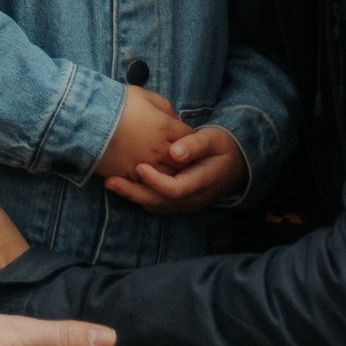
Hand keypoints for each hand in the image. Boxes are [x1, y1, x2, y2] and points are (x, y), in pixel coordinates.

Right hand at [95, 83, 182, 182]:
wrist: (86, 119)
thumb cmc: (115, 103)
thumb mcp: (145, 96)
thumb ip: (165, 108)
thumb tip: (175, 120)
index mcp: (165, 127)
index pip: (190, 137)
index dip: (190, 138)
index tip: (184, 137)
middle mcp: (159, 149)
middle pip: (184, 162)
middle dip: (185, 159)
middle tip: (183, 157)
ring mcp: (145, 165)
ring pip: (168, 177)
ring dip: (170, 173)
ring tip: (166, 168)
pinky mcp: (129, 176)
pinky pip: (147, 185)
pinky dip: (150, 182)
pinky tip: (148, 176)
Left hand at [104, 122, 249, 213]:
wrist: (235, 165)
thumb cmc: (222, 147)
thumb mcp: (214, 139)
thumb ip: (195, 144)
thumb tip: (175, 152)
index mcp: (202, 182)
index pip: (175, 190)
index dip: (156, 181)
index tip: (139, 166)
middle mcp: (193, 198)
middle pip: (159, 202)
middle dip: (133, 193)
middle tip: (110, 181)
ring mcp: (185, 204)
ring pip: (156, 206)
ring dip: (133, 196)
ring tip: (111, 183)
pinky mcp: (178, 203)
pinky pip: (156, 204)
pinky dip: (140, 197)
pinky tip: (124, 185)